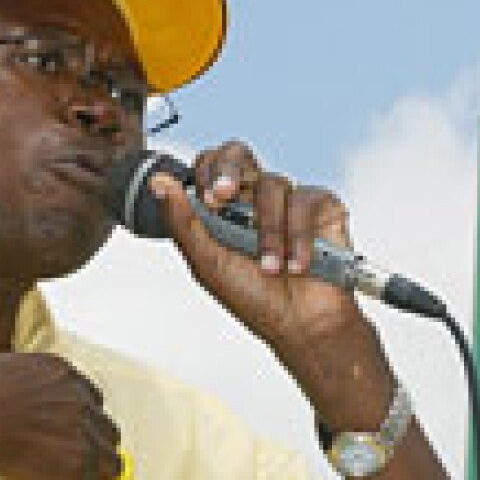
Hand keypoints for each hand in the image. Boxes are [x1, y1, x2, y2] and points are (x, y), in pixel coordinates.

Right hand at [0, 352, 120, 479]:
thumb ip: (15, 375)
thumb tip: (5, 385)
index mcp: (59, 372)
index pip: (88, 395)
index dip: (82, 415)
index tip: (75, 427)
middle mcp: (77, 396)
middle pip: (103, 424)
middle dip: (95, 439)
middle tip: (83, 455)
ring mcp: (81, 427)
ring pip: (109, 453)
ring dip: (99, 465)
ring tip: (89, 478)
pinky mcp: (77, 458)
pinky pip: (97, 477)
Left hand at [150, 141, 394, 430]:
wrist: (301, 326)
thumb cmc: (254, 298)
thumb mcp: (207, 263)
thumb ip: (182, 221)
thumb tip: (157, 182)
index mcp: (224, 208)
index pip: (209, 166)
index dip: (205, 171)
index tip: (207, 198)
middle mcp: (254, 198)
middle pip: (237, 153)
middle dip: (228, 170)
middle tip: (223, 195)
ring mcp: (288, 200)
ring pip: (273, 184)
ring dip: (268, 232)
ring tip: (271, 267)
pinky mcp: (321, 207)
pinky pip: (306, 199)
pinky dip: (299, 235)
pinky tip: (297, 264)